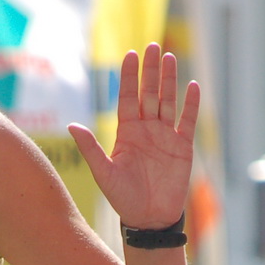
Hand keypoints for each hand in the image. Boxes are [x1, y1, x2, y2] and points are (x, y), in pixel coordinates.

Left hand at [68, 44, 199, 230]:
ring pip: (168, 101)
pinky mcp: (182, 147)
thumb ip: (90, 148)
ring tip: (169, 58)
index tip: (129, 55)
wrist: (149, 218)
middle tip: (153, 46)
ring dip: (169, 80)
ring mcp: (165, 137)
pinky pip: (187, 121)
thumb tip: (72, 125)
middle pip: (149, 93)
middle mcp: (146, 130)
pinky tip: (192, 86)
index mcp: (126, 132)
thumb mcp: (103, 173)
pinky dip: (191, 104)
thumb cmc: (123, 198)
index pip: (127, 97)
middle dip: (150, 71)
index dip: (128, 77)